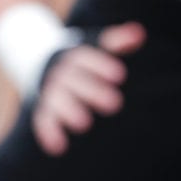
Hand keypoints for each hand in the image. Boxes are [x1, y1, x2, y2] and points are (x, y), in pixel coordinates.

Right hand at [33, 21, 145, 155]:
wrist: (41, 59)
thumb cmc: (84, 59)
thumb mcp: (97, 45)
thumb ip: (118, 42)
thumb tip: (139, 33)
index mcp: (76, 56)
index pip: (86, 58)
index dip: (101, 65)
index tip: (120, 75)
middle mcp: (61, 73)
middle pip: (73, 80)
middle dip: (92, 91)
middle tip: (115, 104)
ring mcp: (50, 91)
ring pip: (57, 100)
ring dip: (68, 111)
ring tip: (84, 125)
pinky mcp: (44, 108)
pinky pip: (43, 120)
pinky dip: (48, 133)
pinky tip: (58, 147)